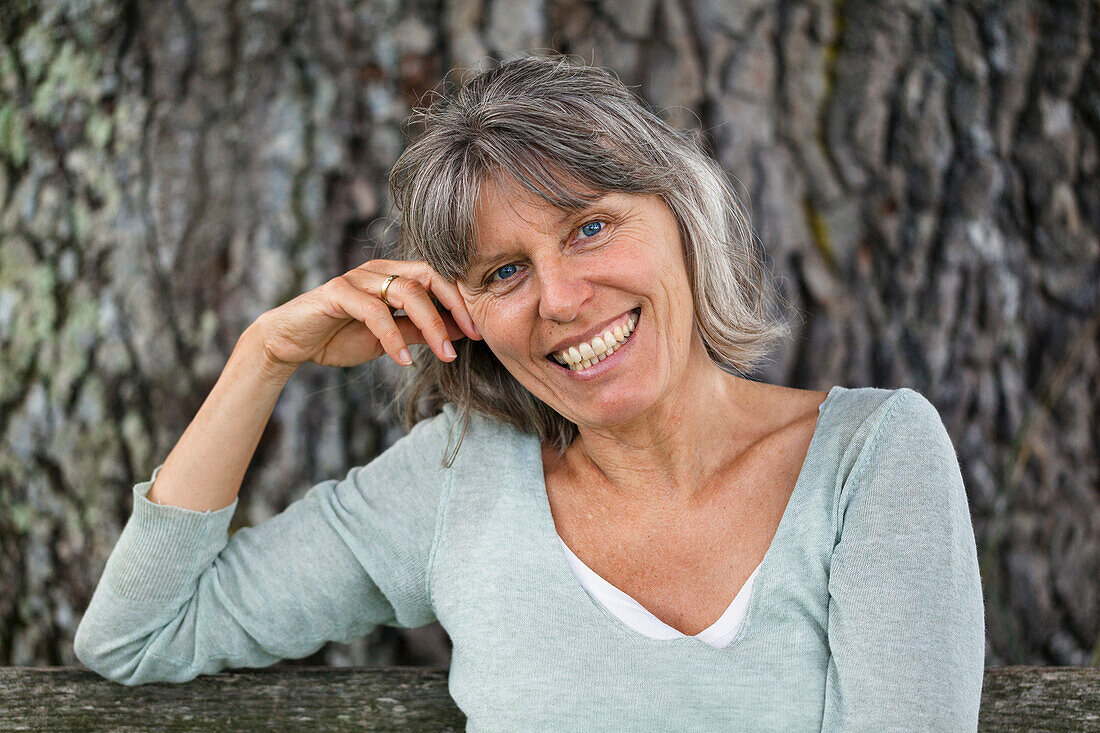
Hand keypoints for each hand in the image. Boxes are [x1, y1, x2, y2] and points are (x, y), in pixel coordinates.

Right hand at [251, 259, 481, 374]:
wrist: (290, 343)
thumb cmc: (339, 336)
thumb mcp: (390, 337)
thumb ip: (420, 329)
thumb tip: (459, 329)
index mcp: (393, 275)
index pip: (437, 276)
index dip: (461, 299)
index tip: (480, 330)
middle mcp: (378, 270)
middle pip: (427, 276)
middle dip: (454, 305)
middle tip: (472, 336)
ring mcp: (356, 279)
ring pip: (406, 290)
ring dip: (431, 324)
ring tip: (445, 354)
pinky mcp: (336, 293)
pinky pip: (373, 311)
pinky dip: (393, 337)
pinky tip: (403, 360)